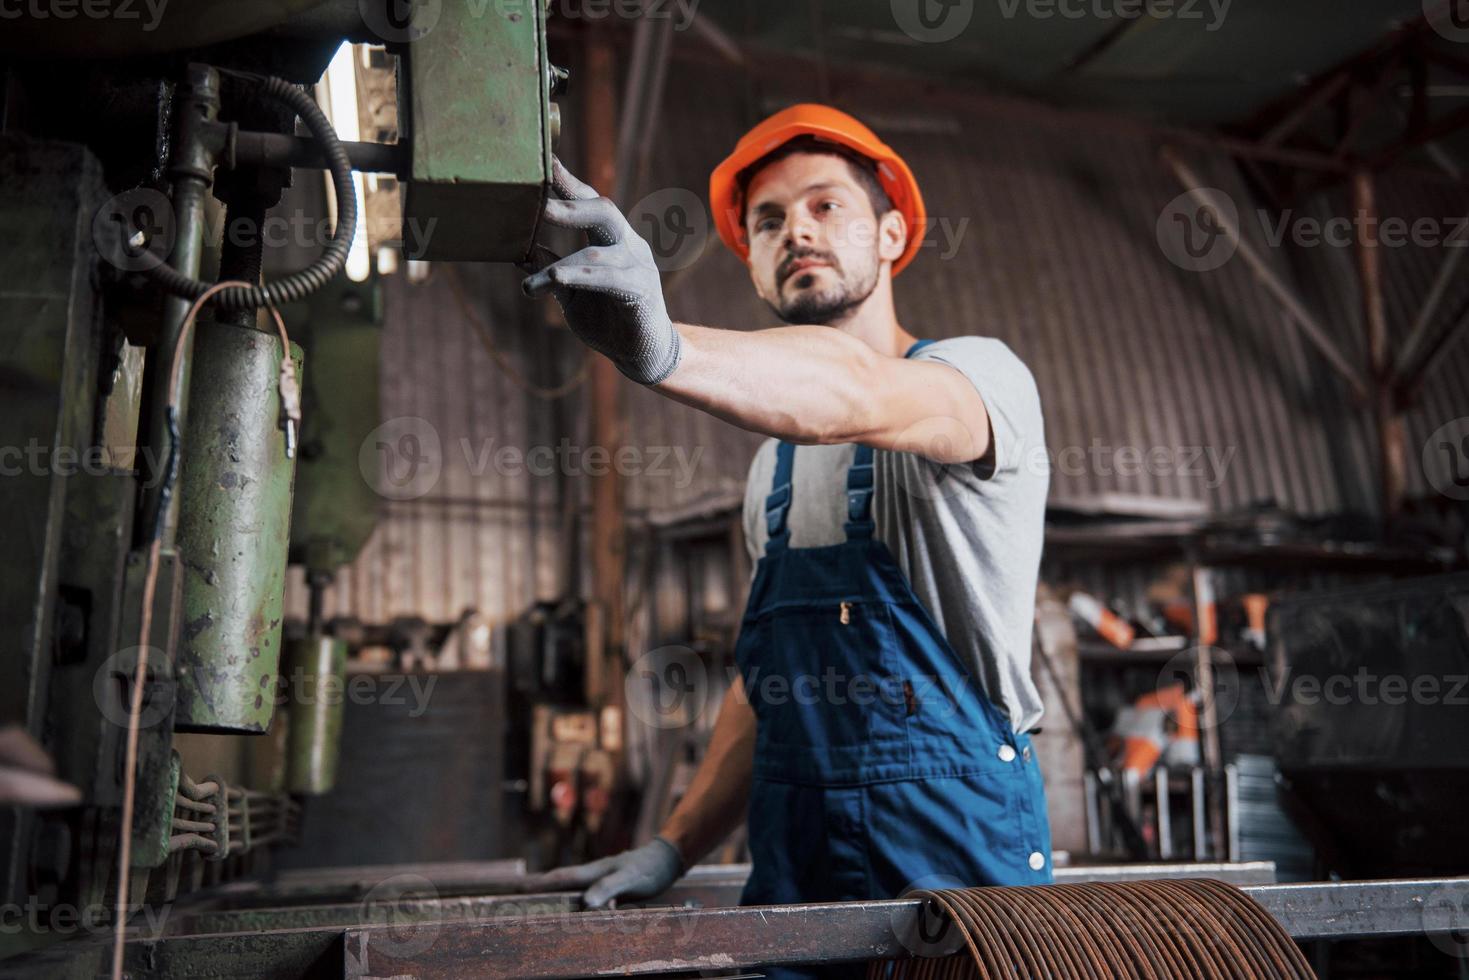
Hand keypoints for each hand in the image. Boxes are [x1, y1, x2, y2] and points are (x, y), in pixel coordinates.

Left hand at [521, 157, 682, 385]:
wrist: (642, 355)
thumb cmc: (608, 319)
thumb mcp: (572, 292)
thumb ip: (551, 268)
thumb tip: (516, 250)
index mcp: (612, 240)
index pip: (591, 203)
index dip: (569, 183)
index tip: (545, 161)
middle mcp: (628, 246)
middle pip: (604, 211)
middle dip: (571, 205)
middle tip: (539, 205)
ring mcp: (638, 266)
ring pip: (596, 253)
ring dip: (559, 265)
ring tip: (531, 281)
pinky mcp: (641, 291)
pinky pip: (607, 279)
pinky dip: (577, 278)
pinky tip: (552, 281)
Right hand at [533, 836, 683, 908]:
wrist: (667, 859)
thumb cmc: (648, 868)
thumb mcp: (629, 878)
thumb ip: (608, 887)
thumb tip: (585, 903)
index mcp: (594, 871)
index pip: (562, 877)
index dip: (541, 882)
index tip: (520, 886)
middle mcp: (595, 875)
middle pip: (563, 882)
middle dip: (543, 887)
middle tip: (521, 893)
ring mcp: (603, 880)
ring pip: (575, 889)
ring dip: (559, 895)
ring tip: (541, 902)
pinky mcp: (613, 888)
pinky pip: (590, 896)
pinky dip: (579, 903)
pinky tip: (578, 909)